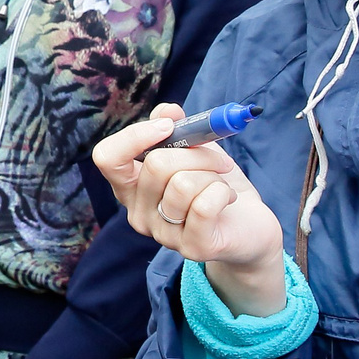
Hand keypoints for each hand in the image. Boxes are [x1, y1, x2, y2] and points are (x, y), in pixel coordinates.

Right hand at [93, 103, 286, 311]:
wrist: (250, 227)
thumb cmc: (214, 185)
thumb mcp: (194, 150)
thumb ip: (176, 128)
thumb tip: (168, 112)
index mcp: (131, 187)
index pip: (107, 158)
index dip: (135, 136)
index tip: (168, 126)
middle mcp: (139, 213)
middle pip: (156, 164)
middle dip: (197, 152)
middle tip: (218, 160)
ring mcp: (164, 234)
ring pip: (183, 184)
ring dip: (213, 175)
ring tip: (221, 184)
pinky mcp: (192, 247)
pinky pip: (204, 205)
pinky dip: (223, 192)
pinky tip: (227, 200)